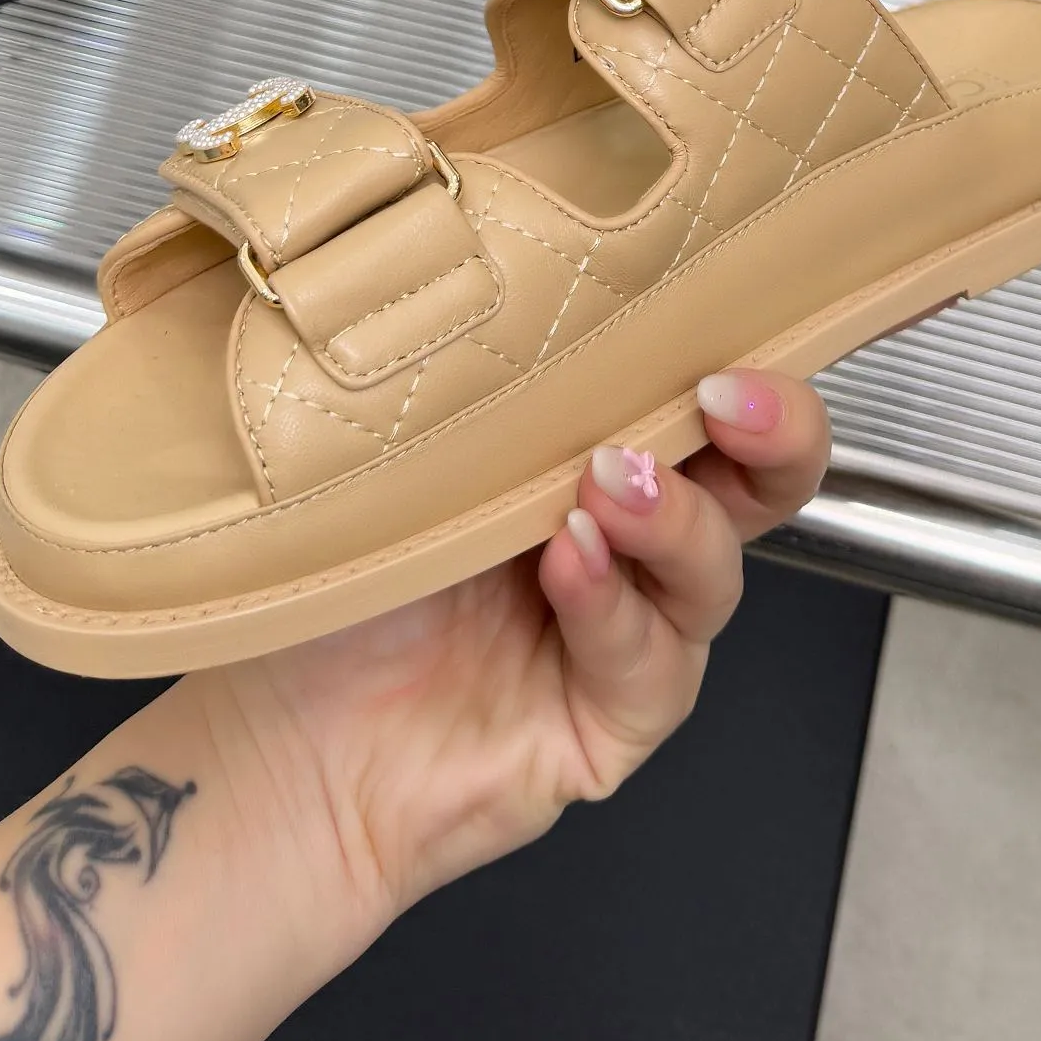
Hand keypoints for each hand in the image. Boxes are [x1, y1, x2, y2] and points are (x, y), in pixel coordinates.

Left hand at [199, 370, 829, 941]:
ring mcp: (625, 637)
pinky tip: (568, 568)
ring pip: (713, 574)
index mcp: (592, 459)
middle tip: (723, 399)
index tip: (719, 323)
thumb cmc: (328, 592)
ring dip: (674, 519)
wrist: (266, 745)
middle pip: (761, 485)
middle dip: (774, 433)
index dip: (748, 362)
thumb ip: (496, 396)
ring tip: (608, 484)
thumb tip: (540, 294)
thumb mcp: (415, 460)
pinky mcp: (606, 724)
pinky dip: (612, 609)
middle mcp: (627, 545)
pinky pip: (647, 666)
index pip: (709, 403)